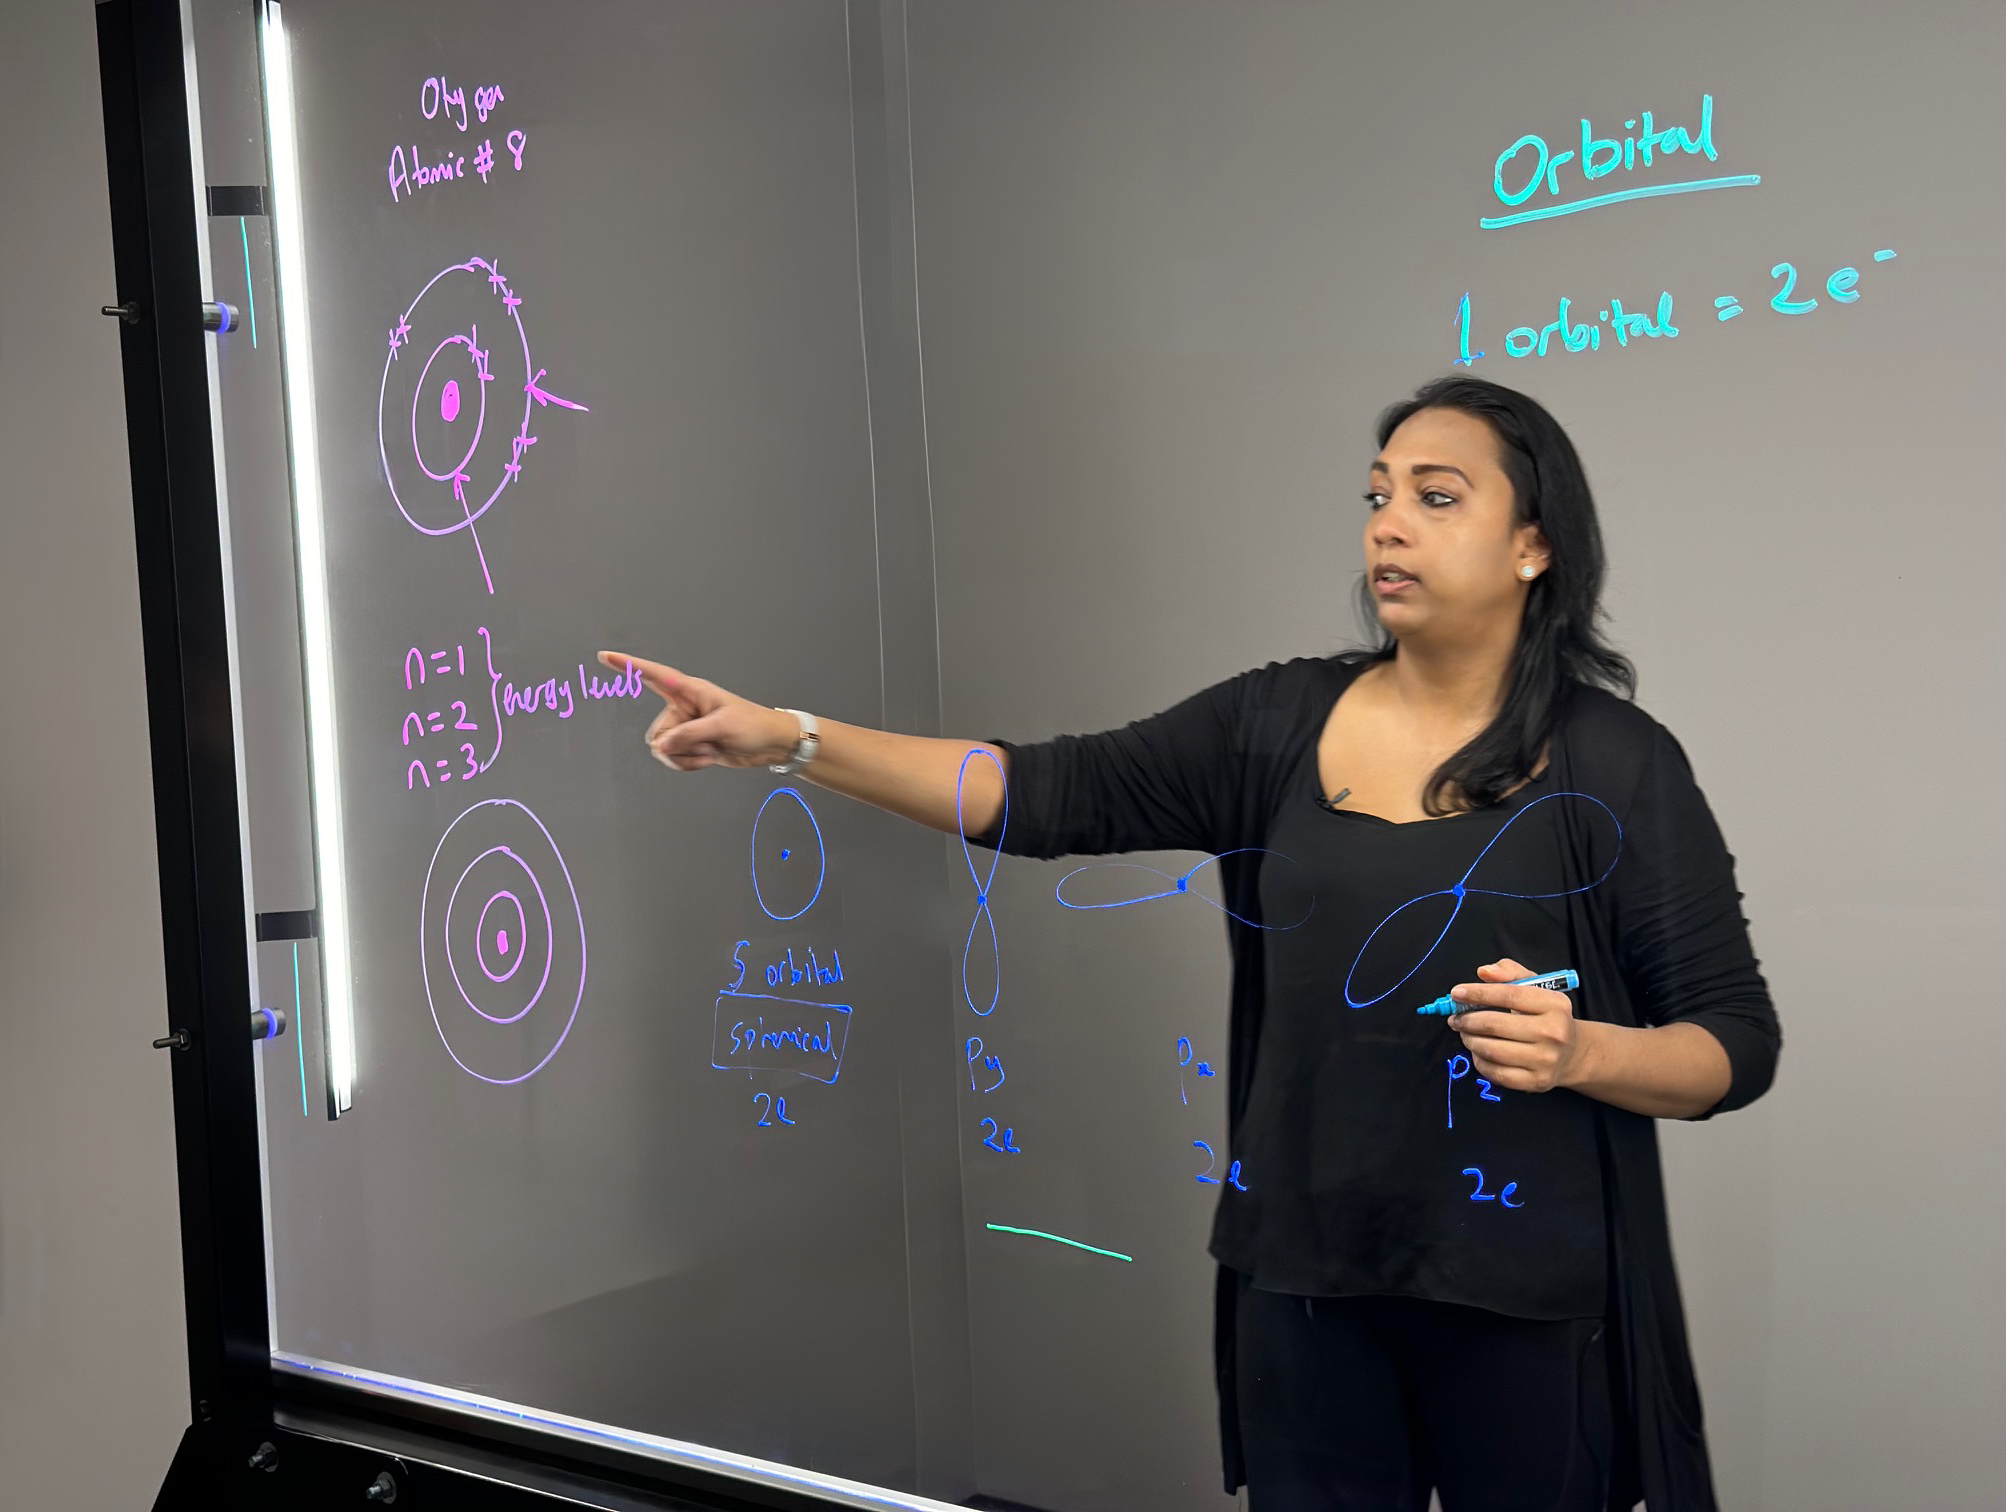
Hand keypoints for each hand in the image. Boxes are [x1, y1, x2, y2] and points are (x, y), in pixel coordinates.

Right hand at [596, 651, 797, 771]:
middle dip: (679, 745)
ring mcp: (685, 728)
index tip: (605, 657)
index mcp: (690, 691)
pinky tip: (708, 759)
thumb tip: (659, 747)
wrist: (769, 745)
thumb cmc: (752, 725)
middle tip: (707, 742)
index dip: (628, 666)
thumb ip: (688, 735)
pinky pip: (672, 759)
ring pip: (662, 749)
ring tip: (710, 750)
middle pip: (658, 732)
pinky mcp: (689, 745)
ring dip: (686, 756)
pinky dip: (688, 764)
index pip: (654, 676)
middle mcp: (683, 707)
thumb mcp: (721, 727)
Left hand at [1445, 957, 1586, 1093]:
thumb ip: (1509, 972)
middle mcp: (1554, 1033)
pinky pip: (1496, 1073)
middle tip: (1456, 1019)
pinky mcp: (1536, 1082)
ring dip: (1470, 1040)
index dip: (1478, 993)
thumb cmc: (1546, 1015)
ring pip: (1492, 1050)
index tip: (1456, 993)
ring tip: (1465, 1033)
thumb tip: (1483, 972)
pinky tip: (1477, 1051)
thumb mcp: (1535, 987)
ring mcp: (1546, 1060)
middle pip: (1496, 1025)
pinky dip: (1479, 1061)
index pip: (1509, 995)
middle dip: (1467, 1020)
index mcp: (1554, 1004)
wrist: (1572, 1053)